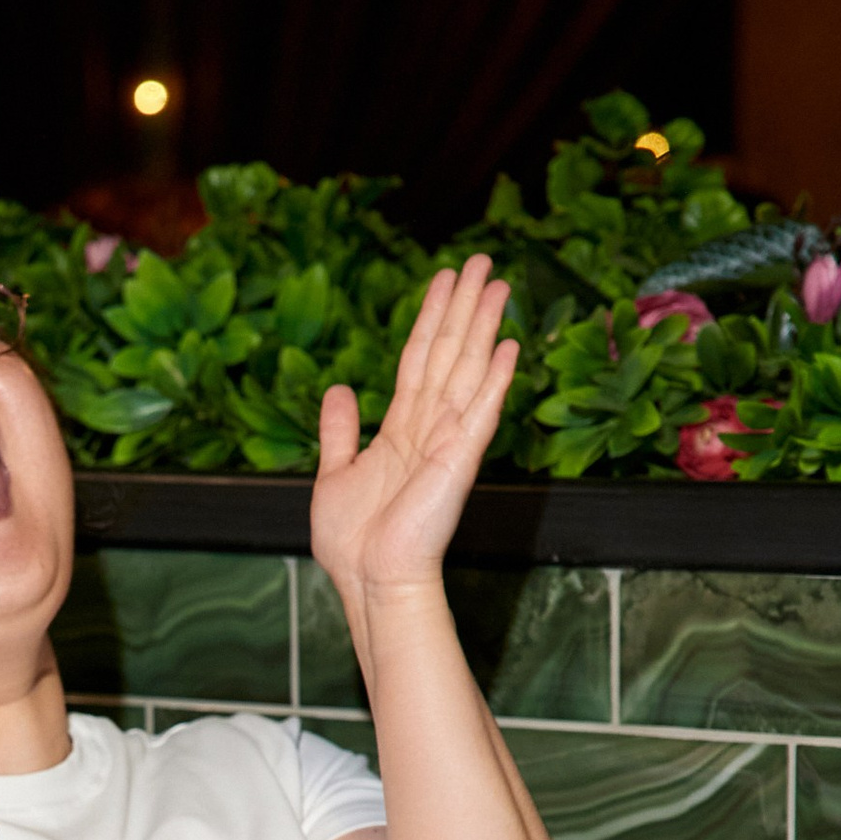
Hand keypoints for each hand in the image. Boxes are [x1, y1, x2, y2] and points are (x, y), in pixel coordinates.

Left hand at [309, 255, 516, 597]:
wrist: (370, 580)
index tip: (443, 279)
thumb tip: (339, 390)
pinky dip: (494, 380)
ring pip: (466, 370)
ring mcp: (448, 443)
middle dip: (463, 306)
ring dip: (481, 325)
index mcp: (400, 431)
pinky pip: (480, 413)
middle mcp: (429, 429)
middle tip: (480, 259)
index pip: (419, 359)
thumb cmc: (354, 543)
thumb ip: (338, 431)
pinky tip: (508, 347)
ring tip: (496, 282)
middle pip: (448, 353)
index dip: (429, 317)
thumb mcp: (333, 475)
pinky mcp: (459, 462)